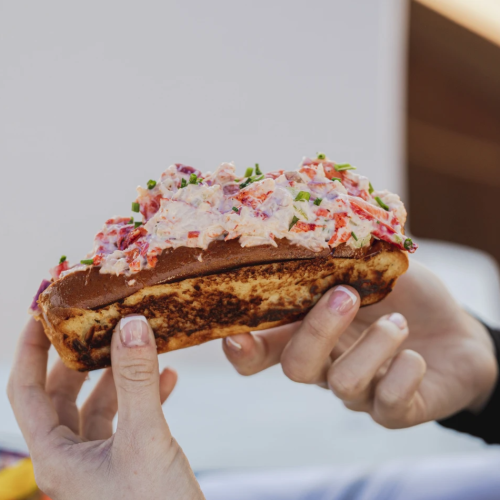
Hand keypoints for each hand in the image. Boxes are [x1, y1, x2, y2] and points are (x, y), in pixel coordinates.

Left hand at [8, 316, 203, 499]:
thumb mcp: (145, 439)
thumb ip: (136, 380)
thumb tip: (131, 324)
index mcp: (56, 457)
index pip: (26, 392)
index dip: (30, 350)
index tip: (41, 314)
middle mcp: (72, 458)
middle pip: (64, 393)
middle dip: (82, 356)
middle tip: (99, 321)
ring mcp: (101, 461)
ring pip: (101, 404)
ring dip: (120, 373)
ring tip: (142, 343)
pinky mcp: (129, 463)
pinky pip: (130, 418)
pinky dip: (146, 394)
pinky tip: (169, 379)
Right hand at [223, 261, 497, 428]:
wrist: (457, 330)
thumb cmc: (409, 295)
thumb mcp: (377, 267)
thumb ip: (346, 256)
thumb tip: (320, 228)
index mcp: (311, 330)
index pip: (263, 348)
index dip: (242, 350)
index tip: (235, 335)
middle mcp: (326, 364)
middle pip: (295, 367)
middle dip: (317, 331)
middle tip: (346, 295)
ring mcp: (358, 391)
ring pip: (343, 385)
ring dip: (373, 348)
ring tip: (400, 323)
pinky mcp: (393, 410)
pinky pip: (387, 405)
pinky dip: (403, 375)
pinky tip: (415, 357)